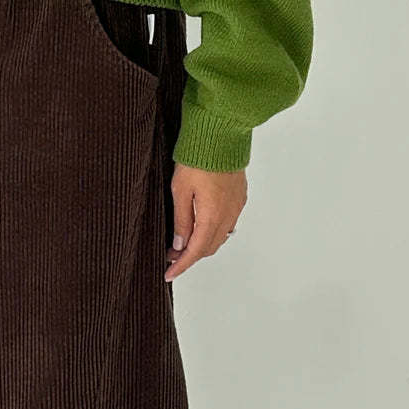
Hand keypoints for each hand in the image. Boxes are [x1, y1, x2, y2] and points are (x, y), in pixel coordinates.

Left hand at [164, 163, 247, 280]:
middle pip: (209, 247)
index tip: (169, 274)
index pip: (195, 251)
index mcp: (212, 216)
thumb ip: (181, 220)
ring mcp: (236, 206)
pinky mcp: (240, 196)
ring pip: (220, 236)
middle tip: (171, 256)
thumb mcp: (180, 190)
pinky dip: (214, 231)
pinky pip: (228, 222)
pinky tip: (203, 227)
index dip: (181, 265)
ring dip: (203, 243)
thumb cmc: (198, 158)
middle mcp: (228, 215)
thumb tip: (180, 244)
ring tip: (184, 242)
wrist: (220, 134)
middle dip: (190, 256)